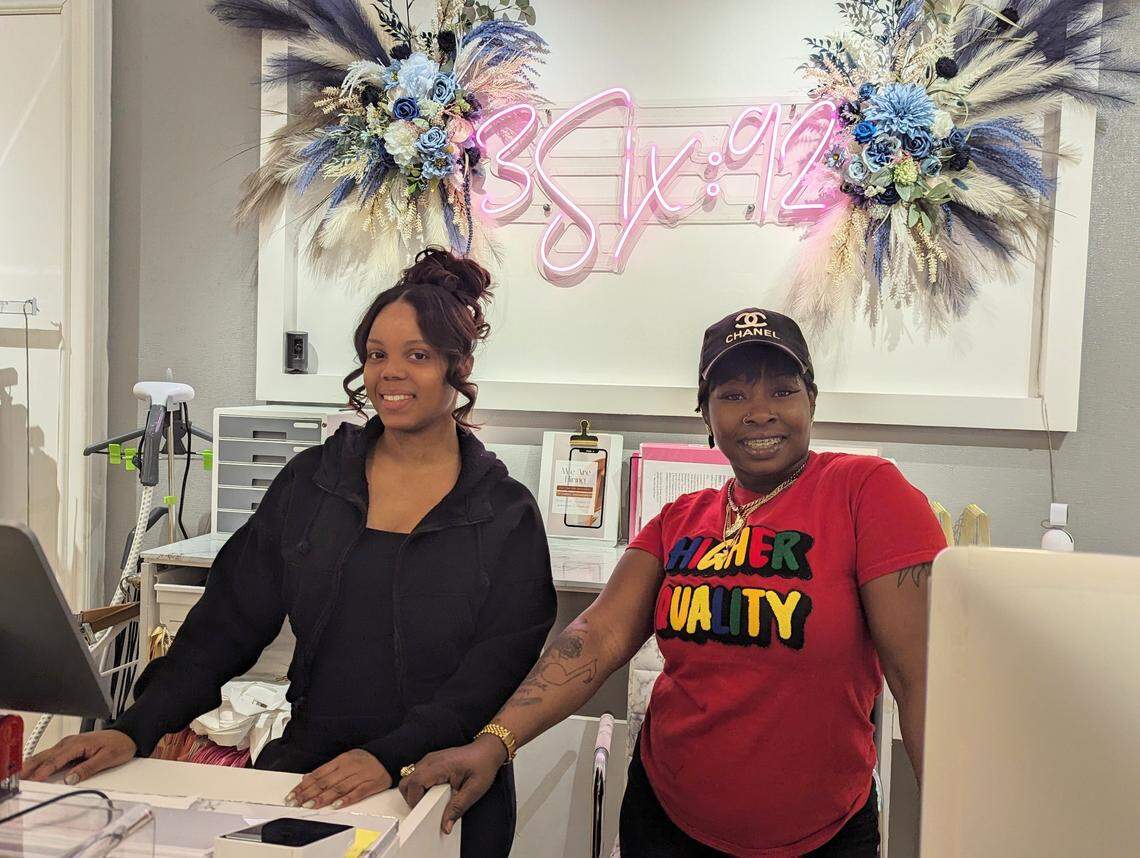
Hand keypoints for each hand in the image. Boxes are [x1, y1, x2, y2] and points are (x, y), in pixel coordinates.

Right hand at [21, 730, 136, 783]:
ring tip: (21, 776)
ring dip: (32, 765)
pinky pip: (50, 755)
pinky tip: (33, 769)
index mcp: (78, 744)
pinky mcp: (69, 747)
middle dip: (31, 767)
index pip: (57, 759)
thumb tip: (71, 779)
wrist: (128, 735)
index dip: (45, 771)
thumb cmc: (119, 745)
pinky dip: (39, 762)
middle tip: (20, 779)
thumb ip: (88, 768)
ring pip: (46, 755)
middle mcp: (70, 742)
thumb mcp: (107, 758)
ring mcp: (68, 744)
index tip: (35, 780)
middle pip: (46, 756)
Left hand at [286, 749, 392, 809]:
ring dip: (323, 798)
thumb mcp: (344, 759)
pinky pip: (357, 793)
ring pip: (339, 788)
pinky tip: (336, 805)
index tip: (293, 795)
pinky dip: (346, 799)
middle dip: (309, 793)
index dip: (304, 785)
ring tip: (310, 805)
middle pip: (326, 782)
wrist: (389, 756)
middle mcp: (349, 767)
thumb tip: (307, 777)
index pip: (318, 774)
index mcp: (341, 760)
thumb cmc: (365, 759)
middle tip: (296, 802)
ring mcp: (360, 776)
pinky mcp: (370, 784)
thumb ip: (326, 770)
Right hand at [399, 734, 506, 833]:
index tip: (423, 812)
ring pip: (410, 778)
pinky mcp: (431, 762)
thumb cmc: (483, 765)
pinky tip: (435, 792)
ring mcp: (430, 759)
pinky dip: (420, 786)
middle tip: (426, 808)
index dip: (414, 801)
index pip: (414, 783)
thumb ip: (458, 808)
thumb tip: (445, 826)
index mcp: (439, 766)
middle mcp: (431, 761)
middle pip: (407, 782)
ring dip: (416, 792)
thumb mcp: (474, 790)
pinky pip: (417, 775)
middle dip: (411, 798)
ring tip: (432, 800)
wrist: (488, 750)